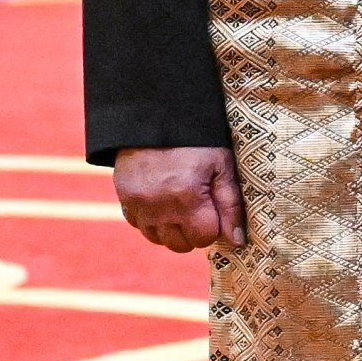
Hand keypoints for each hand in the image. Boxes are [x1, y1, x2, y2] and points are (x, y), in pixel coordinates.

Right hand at [113, 145, 246, 253]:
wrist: (155, 116)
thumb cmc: (196, 140)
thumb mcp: (221, 165)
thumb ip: (231, 205)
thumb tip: (237, 240)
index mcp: (187, 197)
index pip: (204, 238)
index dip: (214, 226)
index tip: (214, 209)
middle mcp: (159, 206)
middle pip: (180, 244)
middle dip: (194, 232)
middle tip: (199, 208)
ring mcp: (138, 205)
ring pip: (158, 239)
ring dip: (172, 229)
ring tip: (181, 205)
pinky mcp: (124, 199)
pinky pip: (139, 225)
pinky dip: (152, 220)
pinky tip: (162, 202)